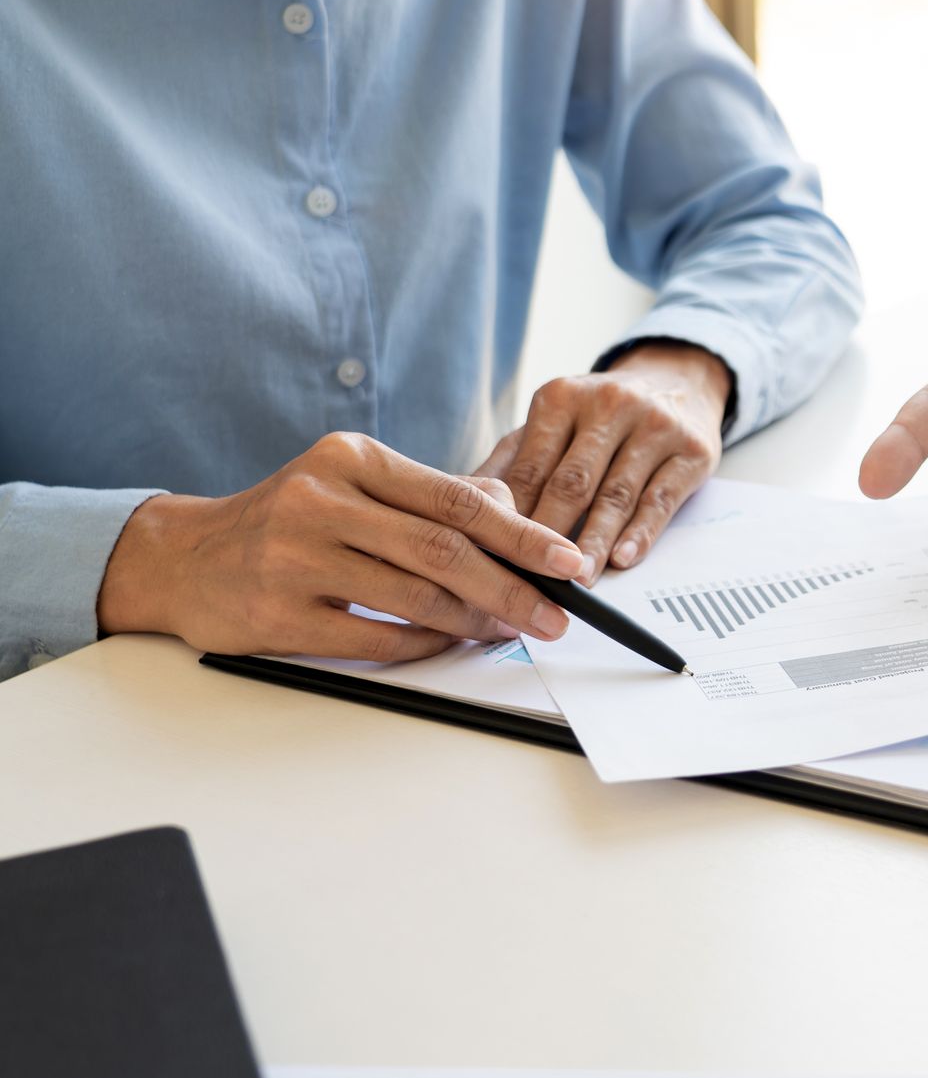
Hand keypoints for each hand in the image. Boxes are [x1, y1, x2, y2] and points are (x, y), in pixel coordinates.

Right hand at [96, 433, 589, 661]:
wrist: (185, 557)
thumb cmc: (289, 520)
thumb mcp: (357, 484)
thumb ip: (432, 496)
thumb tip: (515, 516)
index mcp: (353, 459)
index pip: (458, 498)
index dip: (522, 535)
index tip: (568, 561)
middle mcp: (322, 500)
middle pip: (443, 549)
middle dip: (512, 586)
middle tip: (555, 614)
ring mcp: (296, 557)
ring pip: (414, 595)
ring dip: (475, 620)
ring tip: (511, 630)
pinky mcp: (278, 613)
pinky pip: (374, 637)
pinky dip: (423, 644)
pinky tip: (450, 643)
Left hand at [476, 340, 728, 580]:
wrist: (678, 382)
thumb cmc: (600, 418)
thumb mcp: (553, 425)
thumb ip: (510, 465)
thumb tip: (459, 515)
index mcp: (561, 398)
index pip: (531, 468)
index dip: (511, 517)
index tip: (494, 560)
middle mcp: (609, 404)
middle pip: (572, 482)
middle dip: (548, 536)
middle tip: (530, 581)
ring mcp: (655, 425)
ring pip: (617, 495)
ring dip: (594, 542)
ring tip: (576, 581)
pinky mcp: (692, 450)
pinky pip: (661, 499)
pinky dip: (641, 533)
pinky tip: (624, 559)